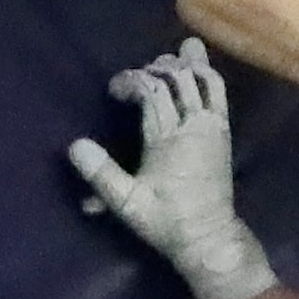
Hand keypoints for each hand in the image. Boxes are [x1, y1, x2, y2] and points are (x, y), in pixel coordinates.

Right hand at [67, 38, 277, 298]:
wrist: (209, 236)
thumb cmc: (165, 220)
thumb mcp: (127, 203)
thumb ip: (101, 174)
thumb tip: (74, 145)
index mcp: (167, 138)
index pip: (150, 91)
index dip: (130, 81)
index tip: (115, 90)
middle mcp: (193, 125)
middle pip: (176, 78)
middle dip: (154, 70)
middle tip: (136, 77)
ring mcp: (212, 126)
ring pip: (201, 80)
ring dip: (182, 66)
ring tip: (165, 61)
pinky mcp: (224, 131)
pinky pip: (218, 92)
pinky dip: (207, 74)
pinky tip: (197, 66)